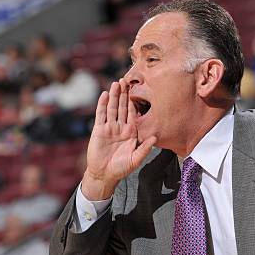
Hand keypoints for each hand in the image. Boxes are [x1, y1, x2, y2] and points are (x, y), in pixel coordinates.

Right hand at [82, 79, 156, 199]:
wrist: (104, 174)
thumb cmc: (121, 168)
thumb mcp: (135, 159)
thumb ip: (144, 148)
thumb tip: (155, 139)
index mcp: (131, 132)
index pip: (133, 113)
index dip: (135, 101)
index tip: (138, 89)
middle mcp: (120, 127)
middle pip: (122, 107)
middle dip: (124, 94)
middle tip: (126, 80)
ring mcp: (109, 128)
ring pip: (112, 108)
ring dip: (114, 96)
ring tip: (116, 83)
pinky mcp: (99, 130)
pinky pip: (101, 115)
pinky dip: (103, 104)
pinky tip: (105, 95)